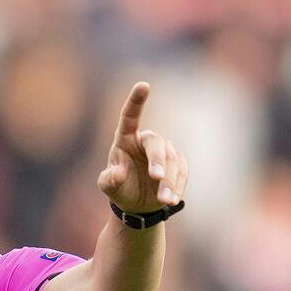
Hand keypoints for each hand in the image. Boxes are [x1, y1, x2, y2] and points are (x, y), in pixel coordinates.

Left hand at [99, 82, 188, 214]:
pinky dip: (178, 185)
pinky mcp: (177, 163)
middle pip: (156, 143)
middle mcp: (145, 141)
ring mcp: (163, 151)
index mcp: (125, 139)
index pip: (130, 116)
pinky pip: (182, 170)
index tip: (144, 85)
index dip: (136, 101)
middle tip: (156, 177)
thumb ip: (109, 180)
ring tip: (163, 200)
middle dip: (158, 160)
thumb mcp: (108, 187)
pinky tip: (171, 199)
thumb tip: (118, 171)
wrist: (138, 205)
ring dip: (169, 181)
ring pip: (171, 160)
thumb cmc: (120, 189)